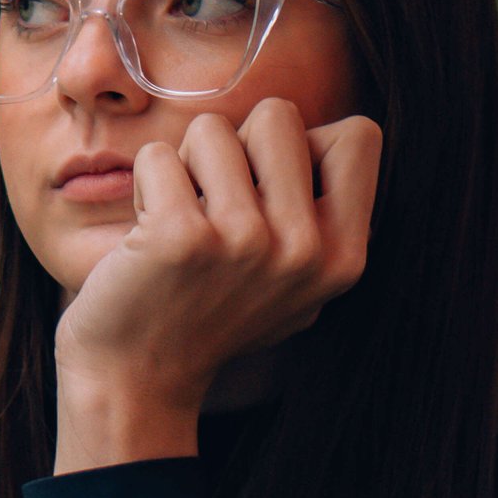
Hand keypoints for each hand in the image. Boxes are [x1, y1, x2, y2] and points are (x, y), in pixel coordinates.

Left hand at [53, 99, 382, 468]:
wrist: (138, 381)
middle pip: (277, 116)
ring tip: (182, 222)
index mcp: (343, 257)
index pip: (360, 135)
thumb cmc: (209, 316)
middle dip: (236, 147)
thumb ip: (321, 217)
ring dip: (185, 167)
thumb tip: (328, 137)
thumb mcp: (294, 284)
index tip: (269, 191)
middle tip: (215, 204)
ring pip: (211, 129)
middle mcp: (305, 250)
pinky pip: (157, 156)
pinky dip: (144, 186)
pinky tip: (147, 237)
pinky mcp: (181, 237)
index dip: (305, 145)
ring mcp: (245, 242)